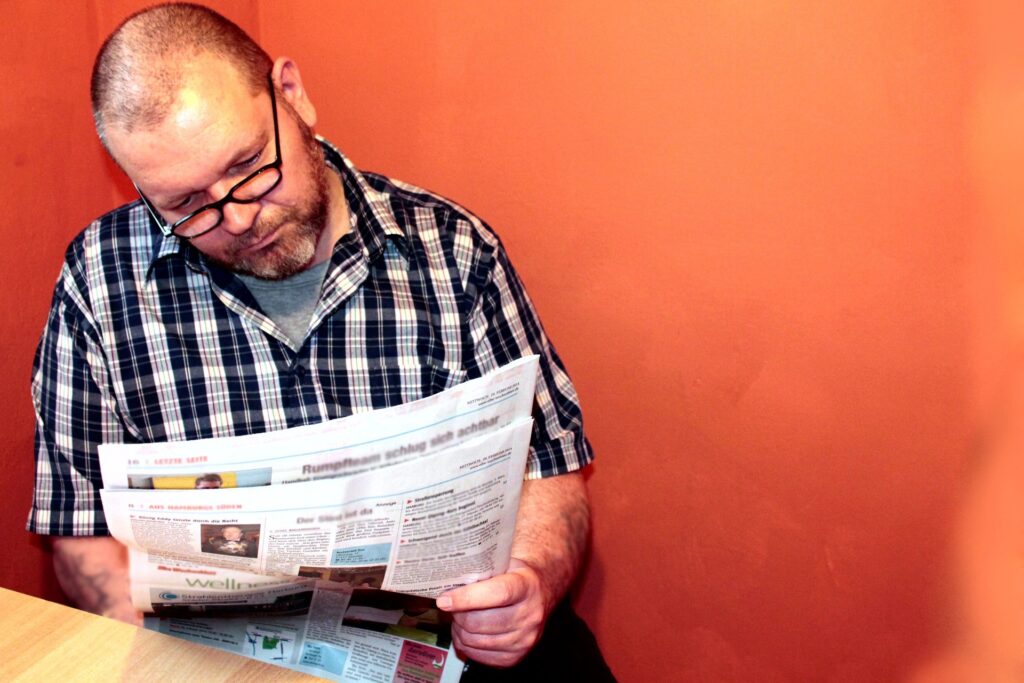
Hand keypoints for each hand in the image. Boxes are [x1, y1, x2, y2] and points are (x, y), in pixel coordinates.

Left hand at [436, 558, 552, 667]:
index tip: (444, 599)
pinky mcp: (515, 657)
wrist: (540, 592)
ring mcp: (524, 639)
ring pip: (475, 640)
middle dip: (457, 614)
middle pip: (480, 621)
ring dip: (459, 630)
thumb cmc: (516, 574)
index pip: (496, 594)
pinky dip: (465, 645)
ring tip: (458, 617)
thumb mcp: (505, 561)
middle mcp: (530, 615)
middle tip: (450, 605)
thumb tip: (448, 576)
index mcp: (527, 586)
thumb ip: (481, 567)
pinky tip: (466, 631)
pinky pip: (478, 657)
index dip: (466, 598)